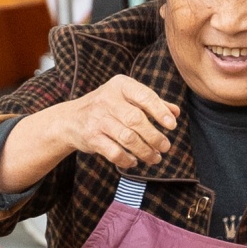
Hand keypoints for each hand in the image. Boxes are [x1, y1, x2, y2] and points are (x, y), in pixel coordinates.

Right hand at [1, 75, 180, 185]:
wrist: (70, 119)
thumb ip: (151, 103)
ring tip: (156, 158)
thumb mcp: (126, 97)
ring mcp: (97, 119)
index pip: (145, 96)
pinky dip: (127, 160)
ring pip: (127, 138)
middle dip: (155, 136)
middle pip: (136, 120)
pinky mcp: (91, 137)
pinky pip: (114, 152)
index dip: (160, 111)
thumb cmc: (107, 107)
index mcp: (120, 85)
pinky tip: (134, 161)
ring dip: (145, 151)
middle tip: (165, 146)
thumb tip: (176, 112)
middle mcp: (107, 99)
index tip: (172, 126)